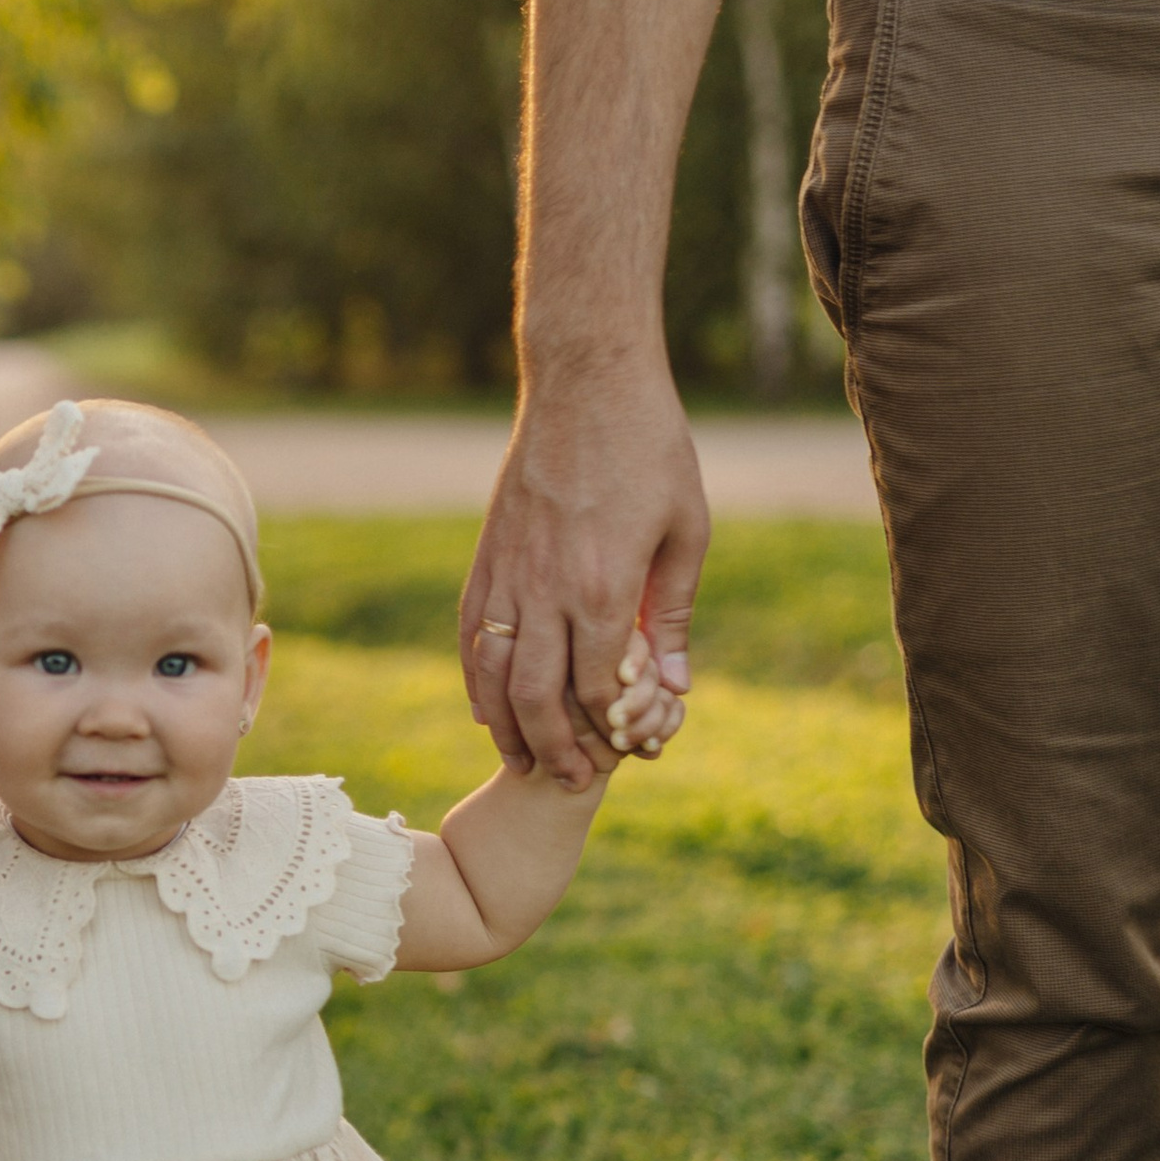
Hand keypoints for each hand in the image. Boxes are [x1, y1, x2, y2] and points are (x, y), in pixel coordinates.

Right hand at [460, 363, 708, 786]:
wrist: (587, 382)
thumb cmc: (651, 448)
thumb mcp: (687, 530)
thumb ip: (675, 614)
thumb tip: (675, 687)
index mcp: (601, 589)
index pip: (599, 688)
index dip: (613, 728)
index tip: (630, 747)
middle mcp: (546, 591)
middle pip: (538, 698)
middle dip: (555, 748)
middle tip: (572, 778)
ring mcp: (508, 575)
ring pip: (493, 676)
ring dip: (506, 728)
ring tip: (523, 761)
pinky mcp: (486, 558)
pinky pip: (472, 636)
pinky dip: (475, 680)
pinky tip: (486, 709)